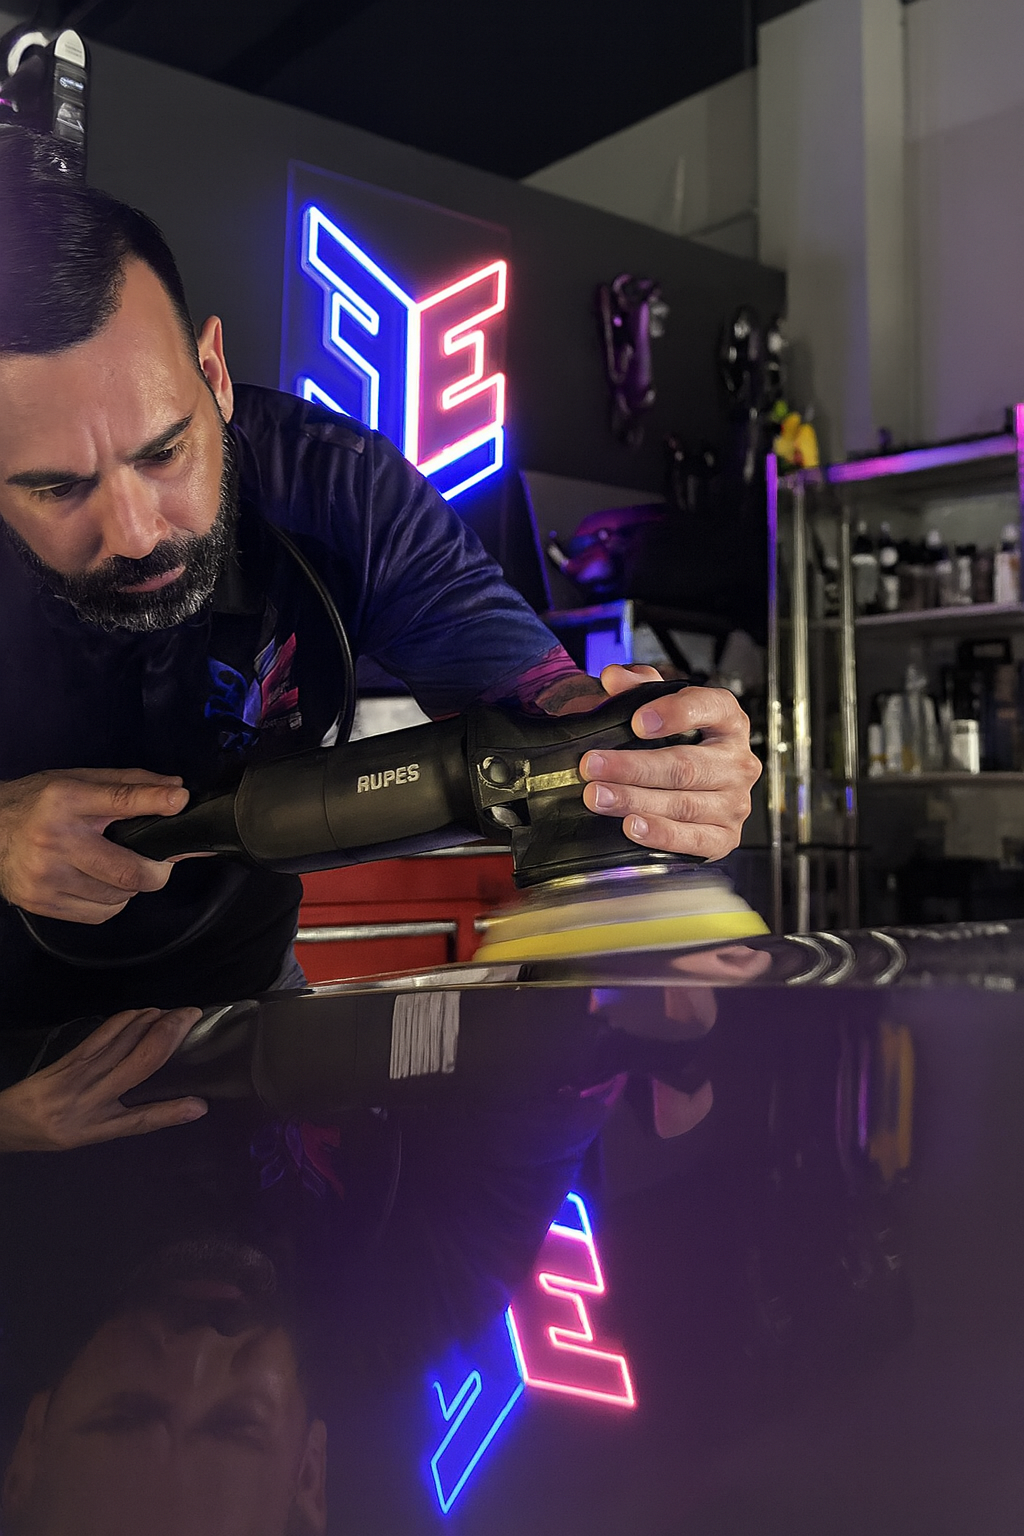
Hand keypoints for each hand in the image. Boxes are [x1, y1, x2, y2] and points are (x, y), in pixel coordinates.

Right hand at [0, 768, 189, 923]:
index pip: (118, 800)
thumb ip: (127, 784)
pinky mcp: (42, 902)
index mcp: (64, 800)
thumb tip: (175, 789)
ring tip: (119, 867)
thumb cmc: (38, 804)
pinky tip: (100, 884)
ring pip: (118, 896)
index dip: (154, 801)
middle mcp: (54, 839)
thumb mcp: (78, 781)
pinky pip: (100, 913)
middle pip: (128, 869)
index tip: (179, 800)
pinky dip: (112, 901)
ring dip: (131, 885)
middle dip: (156, 869)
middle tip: (159, 861)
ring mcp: (46, 876)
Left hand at [0, 1007, 206, 1152]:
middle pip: (143, 1052)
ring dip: (155, 1018)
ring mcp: (84, 1066)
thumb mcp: (106, 1133)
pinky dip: (131, 1017)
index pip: (148, 1098)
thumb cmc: (63, 1130)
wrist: (14, 1119)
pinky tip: (145, 1012)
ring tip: (176, 1012)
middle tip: (195, 1014)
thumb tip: (196, 1108)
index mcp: (105, 1114)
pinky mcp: (75, 1051)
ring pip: (126, 1035)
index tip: (201, 1071)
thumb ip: (150, 1119)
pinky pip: (107, 1029)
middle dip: (173, 1027)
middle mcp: (96, 1088)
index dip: (176, 1092)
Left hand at [579, 665, 760, 860]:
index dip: (674, 713)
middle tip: (591, 765)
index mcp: (727, 720)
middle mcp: (737, 761)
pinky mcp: (725, 837)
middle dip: (633, 767)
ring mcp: (735, 802)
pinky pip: (693, 839)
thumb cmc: (673, 743)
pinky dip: (661, 835)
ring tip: (597, 796)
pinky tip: (632, 826)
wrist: (686, 790)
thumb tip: (614, 678)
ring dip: (635, 800)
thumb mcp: (657, 707)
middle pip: (685, 765)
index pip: (709, 708)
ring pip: (682, 803)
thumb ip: (637, 687)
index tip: (637, 721)